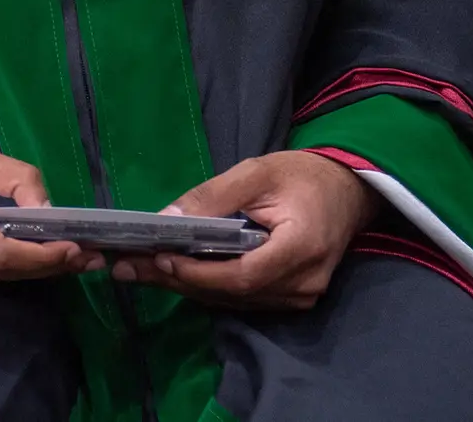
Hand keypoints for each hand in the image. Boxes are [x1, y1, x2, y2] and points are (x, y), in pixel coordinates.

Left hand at [109, 150, 376, 308]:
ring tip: (139, 270)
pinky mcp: (293, 295)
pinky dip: (208, 286)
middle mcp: (304, 282)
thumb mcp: (255, 173)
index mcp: (301, 248)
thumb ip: (212, 197)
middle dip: (178, 280)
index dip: (198, 273)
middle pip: (233, 292)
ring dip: (186, 286)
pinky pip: (245, 297)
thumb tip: (165, 219)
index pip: (243, 275)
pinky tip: (174, 273)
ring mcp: (302, 295)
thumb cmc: (300, 176)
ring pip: (234, 299)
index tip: (158, 258)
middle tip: (127, 267)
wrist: (345, 190)